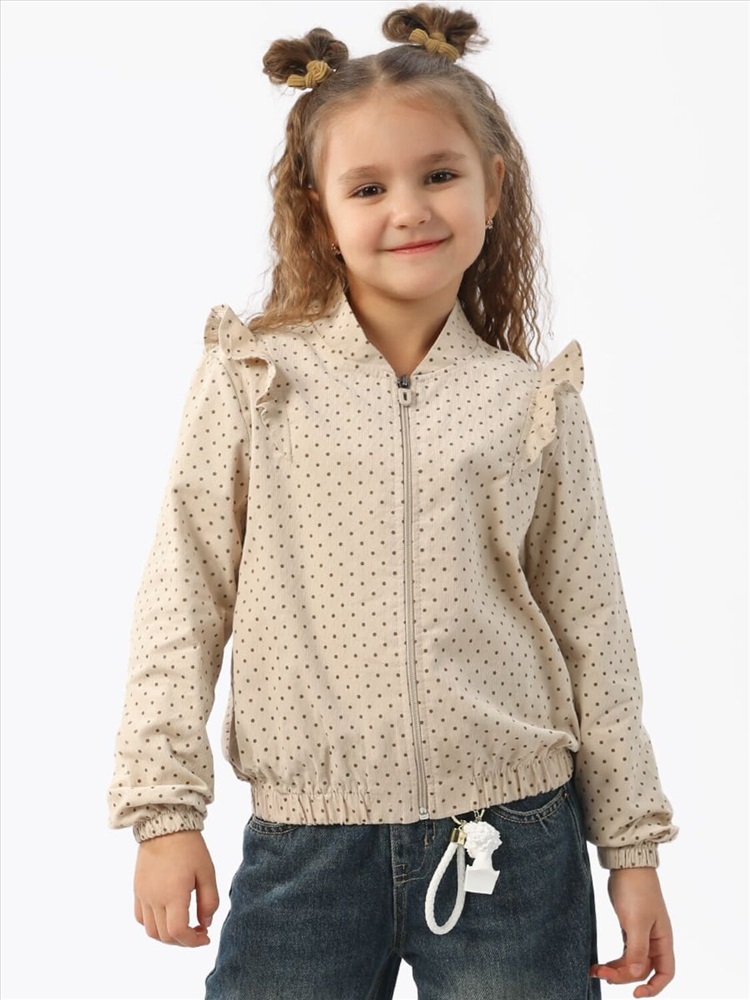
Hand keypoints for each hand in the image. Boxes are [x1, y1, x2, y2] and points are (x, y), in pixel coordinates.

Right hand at [134, 829, 219, 946]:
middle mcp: (154, 899)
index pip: (178, 932)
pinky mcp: (137, 890)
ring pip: (150, 931)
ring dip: (167, 936)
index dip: (193, 941)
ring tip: (183, 925)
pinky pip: (140, 918)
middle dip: (183, 941)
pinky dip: (154, 925)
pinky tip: (167, 915)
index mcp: (173, 895)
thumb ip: (210, 901)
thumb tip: (206, 923)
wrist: (164, 825)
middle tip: (198, 931)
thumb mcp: (207, 872)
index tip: (206, 936)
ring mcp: (143, 895)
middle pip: (164, 936)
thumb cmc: (190, 847)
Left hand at [590, 867, 674, 996]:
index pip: (665, 972)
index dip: (654, 987)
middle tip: (602, 975)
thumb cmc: (636, 890)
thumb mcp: (636, 921)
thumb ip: (638, 949)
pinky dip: (614, 960)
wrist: (627, 864)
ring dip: (616, 970)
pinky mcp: (629, 926)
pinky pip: (624, 952)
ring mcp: (641, 933)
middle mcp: (655, 939)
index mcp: (663, 939)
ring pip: (632, 962)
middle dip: (624, 976)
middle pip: (643, 969)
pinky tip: (600, 964)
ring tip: (596, 971)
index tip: (635, 993)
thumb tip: (637, 974)